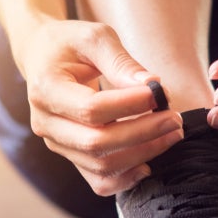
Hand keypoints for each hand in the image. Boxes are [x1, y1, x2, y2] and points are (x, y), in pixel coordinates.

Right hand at [17, 19, 183, 195]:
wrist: (43, 58)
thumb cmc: (70, 44)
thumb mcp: (94, 37)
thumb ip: (122, 61)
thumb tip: (153, 88)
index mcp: (46, 89)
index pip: (91, 108)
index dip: (129, 106)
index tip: (159, 93)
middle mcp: (46, 123)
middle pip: (96, 143)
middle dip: (142, 133)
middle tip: (175, 119)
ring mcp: (57, 144)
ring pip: (100, 165)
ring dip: (141, 154)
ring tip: (171, 135)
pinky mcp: (71, 156)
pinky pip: (98, 181)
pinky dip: (126, 179)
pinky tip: (149, 163)